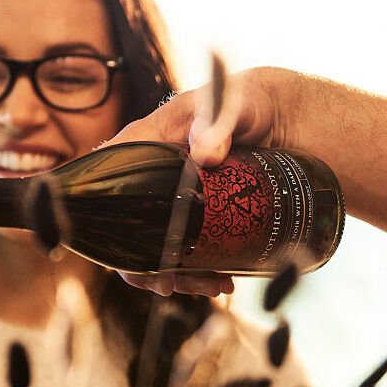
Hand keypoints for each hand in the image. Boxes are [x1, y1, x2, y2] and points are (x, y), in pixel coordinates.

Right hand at [105, 64, 293, 296]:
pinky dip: (201, 270)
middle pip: (128, 232)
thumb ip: (217, 122)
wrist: (281, 115)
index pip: (105, 185)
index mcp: (144, 143)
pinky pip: (186, 249)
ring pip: (157, 249)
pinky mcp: (197, 214)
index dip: (105, 227)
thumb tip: (204, 154)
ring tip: (214, 285)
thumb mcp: (231, 104)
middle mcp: (151, 175)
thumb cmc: (245, 100)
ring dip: (180, 276)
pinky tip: (224, 279)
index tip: (129, 258)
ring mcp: (172, 198)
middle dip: (148, 267)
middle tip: (174, 286)